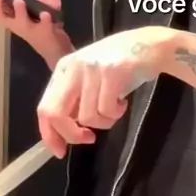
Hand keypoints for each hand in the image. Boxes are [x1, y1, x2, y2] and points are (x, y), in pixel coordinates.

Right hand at [0, 0, 73, 69]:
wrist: (58, 52)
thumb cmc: (45, 29)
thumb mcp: (41, 10)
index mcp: (12, 20)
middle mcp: (19, 26)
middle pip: (4, 17)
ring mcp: (32, 31)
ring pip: (23, 22)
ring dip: (20, 12)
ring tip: (18, 2)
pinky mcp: (47, 34)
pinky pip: (46, 26)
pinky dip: (46, 20)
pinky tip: (46, 15)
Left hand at [37, 26, 175, 157]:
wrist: (151, 45)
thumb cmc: (121, 63)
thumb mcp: (90, 76)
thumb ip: (75, 98)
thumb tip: (65, 130)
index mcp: (63, 68)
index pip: (45, 107)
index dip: (50, 134)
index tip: (60, 151)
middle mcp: (73, 67)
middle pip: (57, 114)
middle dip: (71, 134)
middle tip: (88, 139)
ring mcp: (92, 68)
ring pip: (86, 117)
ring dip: (104, 123)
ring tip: (115, 109)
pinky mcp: (111, 72)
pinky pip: (106, 110)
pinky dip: (116, 114)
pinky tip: (123, 102)